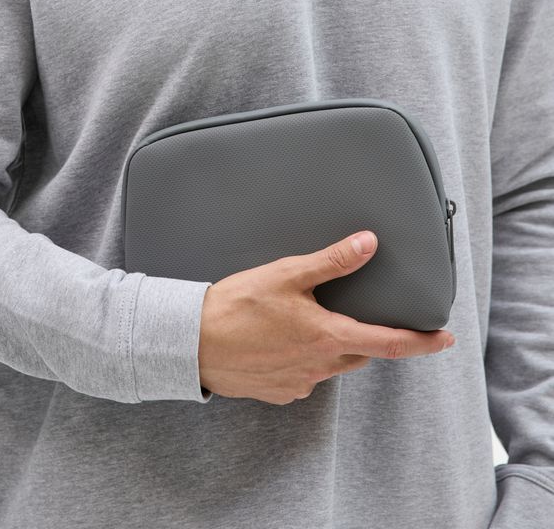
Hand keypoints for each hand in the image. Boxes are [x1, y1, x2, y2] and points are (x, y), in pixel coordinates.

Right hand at [197, 230, 454, 403]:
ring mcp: (299, 383)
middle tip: (362, 314)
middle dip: (369, 336)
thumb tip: (368, 244)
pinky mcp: (279, 391)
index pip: (390, 343)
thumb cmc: (237, 305)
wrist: (192, 342)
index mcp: (328, 336)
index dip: (422, 342)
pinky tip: (281, 339)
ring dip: (333, 345)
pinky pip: (306, 375)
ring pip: (333, 364)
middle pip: (361, 352)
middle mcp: (319, 366)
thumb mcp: (287, 274)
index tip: (445, 340)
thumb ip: (332, 262)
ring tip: (310, 322)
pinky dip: (305, 358)